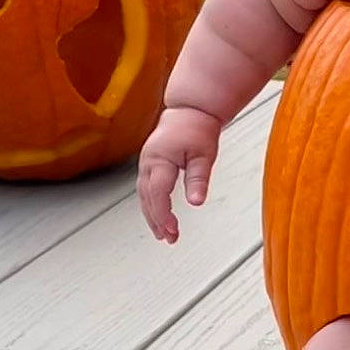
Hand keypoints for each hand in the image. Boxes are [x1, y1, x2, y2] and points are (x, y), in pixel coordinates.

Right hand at [138, 105, 221, 241]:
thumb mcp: (204, 155)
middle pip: (147, 198)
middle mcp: (148, 162)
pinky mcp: (149, 164)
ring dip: (152, 216)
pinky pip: (146, 189)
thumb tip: (197, 202)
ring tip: (164, 235)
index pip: (157, 193)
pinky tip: (160, 217)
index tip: (172, 230)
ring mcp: (146, 163)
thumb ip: (199, 179)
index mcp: (160, 159)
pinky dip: (152, 205)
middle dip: (156, 221)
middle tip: (170, 239)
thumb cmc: (197, 128)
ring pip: (144, 196)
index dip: (163, 214)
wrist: (190, 111)